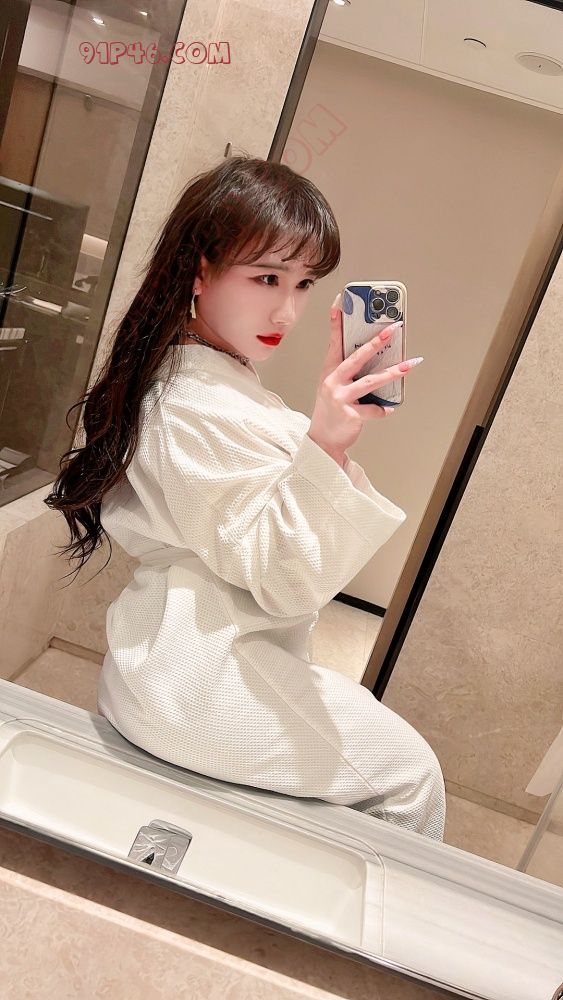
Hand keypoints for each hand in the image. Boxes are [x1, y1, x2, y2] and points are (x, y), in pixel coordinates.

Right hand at [307, 292, 421, 459]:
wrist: (323, 440)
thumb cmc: (332, 410)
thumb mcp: (334, 386)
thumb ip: (349, 371)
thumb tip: (375, 355)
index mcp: (329, 371)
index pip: (334, 342)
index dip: (337, 322)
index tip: (341, 302)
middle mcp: (333, 382)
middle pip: (357, 357)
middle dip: (377, 342)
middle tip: (393, 329)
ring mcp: (340, 398)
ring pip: (371, 381)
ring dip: (393, 373)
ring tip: (409, 365)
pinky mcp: (350, 414)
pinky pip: (374, 409)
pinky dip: (383, 410)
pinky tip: (387, 409)